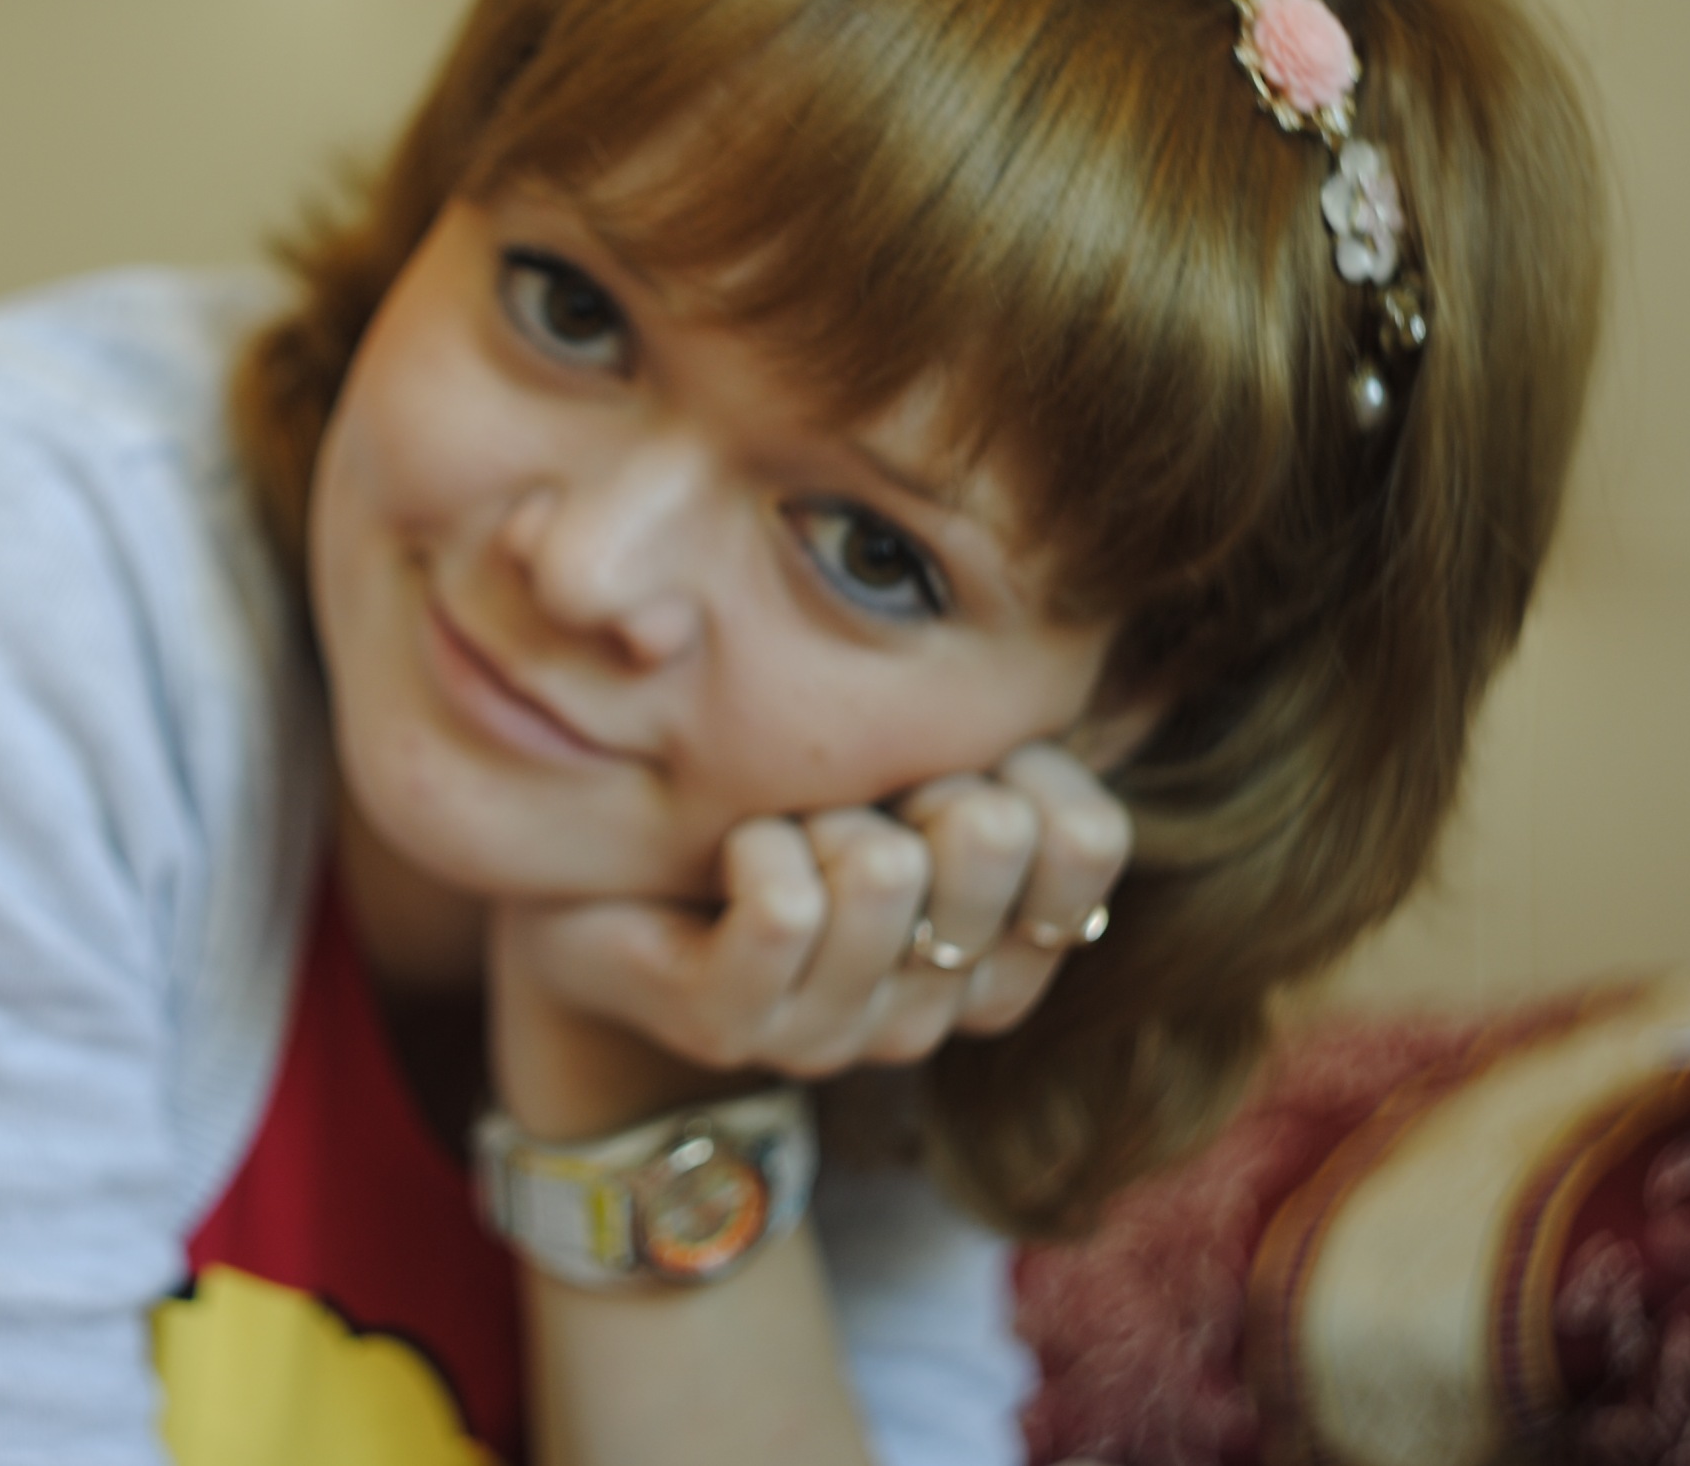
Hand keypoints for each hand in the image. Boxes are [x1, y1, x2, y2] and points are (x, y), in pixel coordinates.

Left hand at [488, 742, 1128, 1137]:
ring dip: (820, 814)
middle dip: (915, 775)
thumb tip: (1082, 659)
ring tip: (786, 828)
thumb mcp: (898, 775)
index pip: (1088, 837)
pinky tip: (734, 851)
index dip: (1031, 762)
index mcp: (998, 952)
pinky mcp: (734, 1024)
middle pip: (991, 834)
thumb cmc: (768, 817)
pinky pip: (784, 907)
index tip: (959, 753)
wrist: (600, 902)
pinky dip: (754, 846)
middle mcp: (934, 1006)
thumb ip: (992, 743)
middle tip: (853, 796)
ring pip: (883, 868)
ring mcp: (835, 1029)